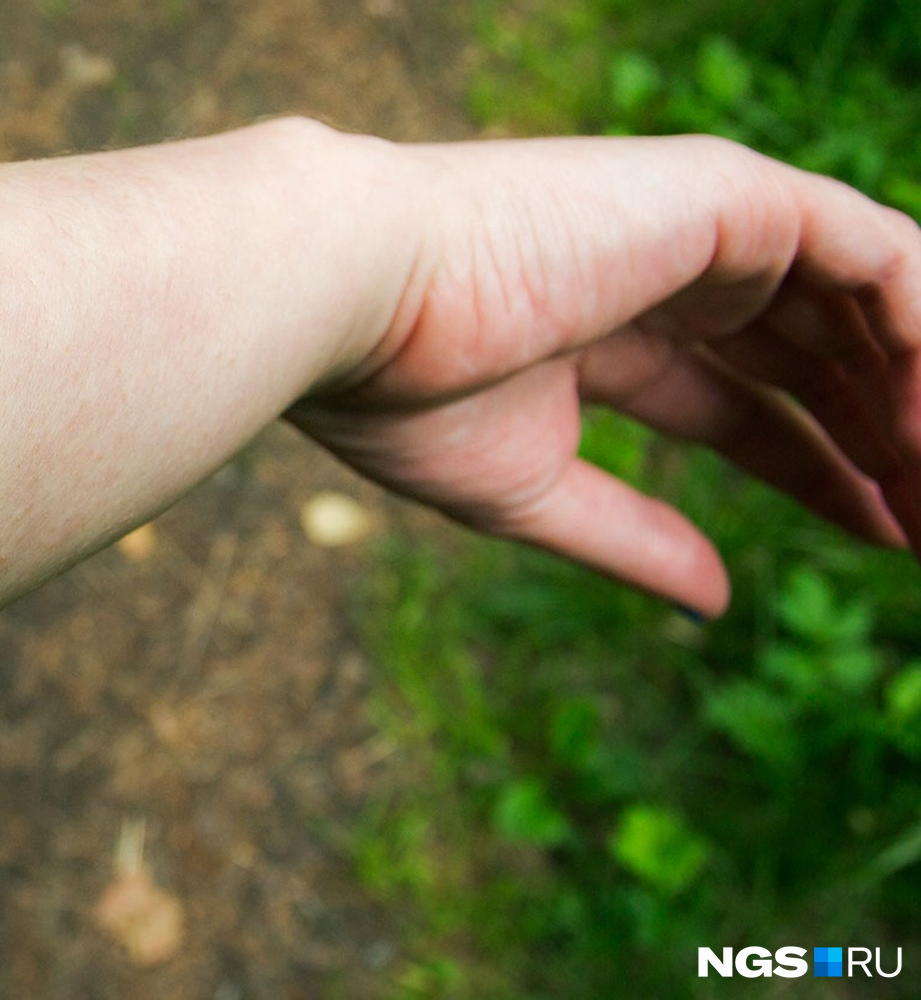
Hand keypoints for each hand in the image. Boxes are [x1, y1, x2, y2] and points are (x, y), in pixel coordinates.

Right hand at [291, 135, 920, 615]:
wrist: (353, 298)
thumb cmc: (403, 395)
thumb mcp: (533, 491)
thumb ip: (633, 538)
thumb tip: (719, 600)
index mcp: (612, 334)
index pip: (748, 407)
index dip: (819, 472)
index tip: (886, 536)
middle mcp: (667, 274)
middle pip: (814, 361)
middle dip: (881, 444)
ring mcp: (699, 229)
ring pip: (860, 303)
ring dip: (913, 396)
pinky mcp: (725, 196)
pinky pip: (874, 252)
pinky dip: (920, 325)